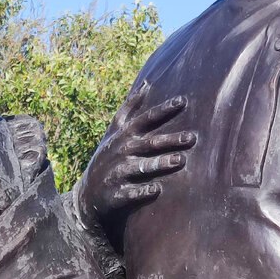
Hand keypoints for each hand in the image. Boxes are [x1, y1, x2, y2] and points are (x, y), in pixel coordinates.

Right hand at [79, 84, 194, 235]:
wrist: (88, 194)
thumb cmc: (109, 156)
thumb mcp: (115, 131)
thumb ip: (130, 109)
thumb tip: (146, 83)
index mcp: (124, 135)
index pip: (145, 119)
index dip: (163, 109)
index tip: (182, 100)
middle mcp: (121, 151)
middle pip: (149, 143)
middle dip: (169, 139)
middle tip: (191, 137)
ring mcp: (118, 172)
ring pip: (141, 166)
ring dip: (160, 163)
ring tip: (180, 160)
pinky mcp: (116, 193)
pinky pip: (131, 192)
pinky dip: (143, 190)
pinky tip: (157, 189)